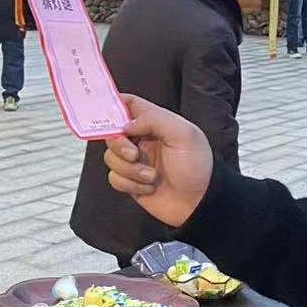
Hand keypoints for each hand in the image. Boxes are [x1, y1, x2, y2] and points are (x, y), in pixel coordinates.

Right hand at [104, 95, 213, 227]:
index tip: (108, 113)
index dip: (114, 104)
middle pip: (112, 133)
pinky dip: (130, 184)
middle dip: (119, 145)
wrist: (198, 202)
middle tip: (135, 155)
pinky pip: (114, 178)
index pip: (129, 104)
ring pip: (111, 157)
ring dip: (130, 169)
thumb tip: (126, 125)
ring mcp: (135, 161)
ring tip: (152, 176)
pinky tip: (148, 187)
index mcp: (156, 123)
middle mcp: (142, 139)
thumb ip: (155, 120)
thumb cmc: (196, 166)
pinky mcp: (130, 181)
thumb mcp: (184, 134)